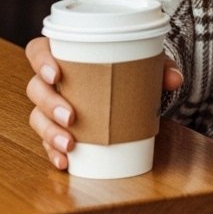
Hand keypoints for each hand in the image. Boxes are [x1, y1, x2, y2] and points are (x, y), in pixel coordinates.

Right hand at [26, 35, 183, 170]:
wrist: (129, 87)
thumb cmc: (127, 67)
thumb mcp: (144, 62)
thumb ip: (160, 66)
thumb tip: (175, 79)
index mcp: (64, 54)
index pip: (38, 51)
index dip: (41, 62)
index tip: (56, 75)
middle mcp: (51, 80)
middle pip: (36, 89)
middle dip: (50, 104)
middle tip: (72, 117)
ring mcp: (52, 106)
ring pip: (37, 117)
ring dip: (50, 132)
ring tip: (70, 144)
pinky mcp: (58, 128)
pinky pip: (47, 141)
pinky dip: (54, 152)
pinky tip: (65, 162)